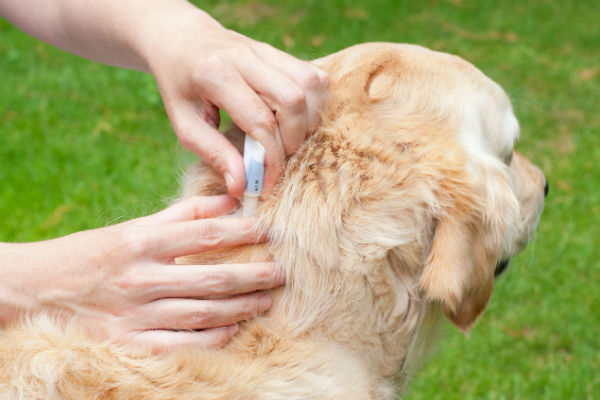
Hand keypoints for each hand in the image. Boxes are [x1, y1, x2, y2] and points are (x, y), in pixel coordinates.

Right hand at [0, 196, 282, 351]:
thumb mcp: (132, 227)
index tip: (268, 231)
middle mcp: (142, 278)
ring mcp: (136, 314)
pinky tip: (235, 329)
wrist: (37, 291)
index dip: (242, 232)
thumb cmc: (91, 255)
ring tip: (267, 299)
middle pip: (212, 277)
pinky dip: (213, 338)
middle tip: (281, 271)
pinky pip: (183, 344)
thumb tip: (227, 200)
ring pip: (203, 313)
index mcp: (142, 242)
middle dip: (253, 275)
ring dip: (241, 307)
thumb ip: (181, 214)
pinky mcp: (130, 342)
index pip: (205, 234)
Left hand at [141, 9, 329, 196]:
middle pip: (293, 100)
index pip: (260, 121)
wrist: (181, 39)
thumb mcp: (184, 124)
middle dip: (293, 140)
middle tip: (277, 159)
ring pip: (311, 85)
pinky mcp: (280, 52)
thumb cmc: (180, 86)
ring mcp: (267, 50)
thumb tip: (242, 186)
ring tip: (288, 140)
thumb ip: (214, 154)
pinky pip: (315, 77)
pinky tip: (296, 120)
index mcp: (215, 73)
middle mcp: (245, 56)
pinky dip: (315, 104)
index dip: (271, 159)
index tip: (266, 185)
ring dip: (308, 122)